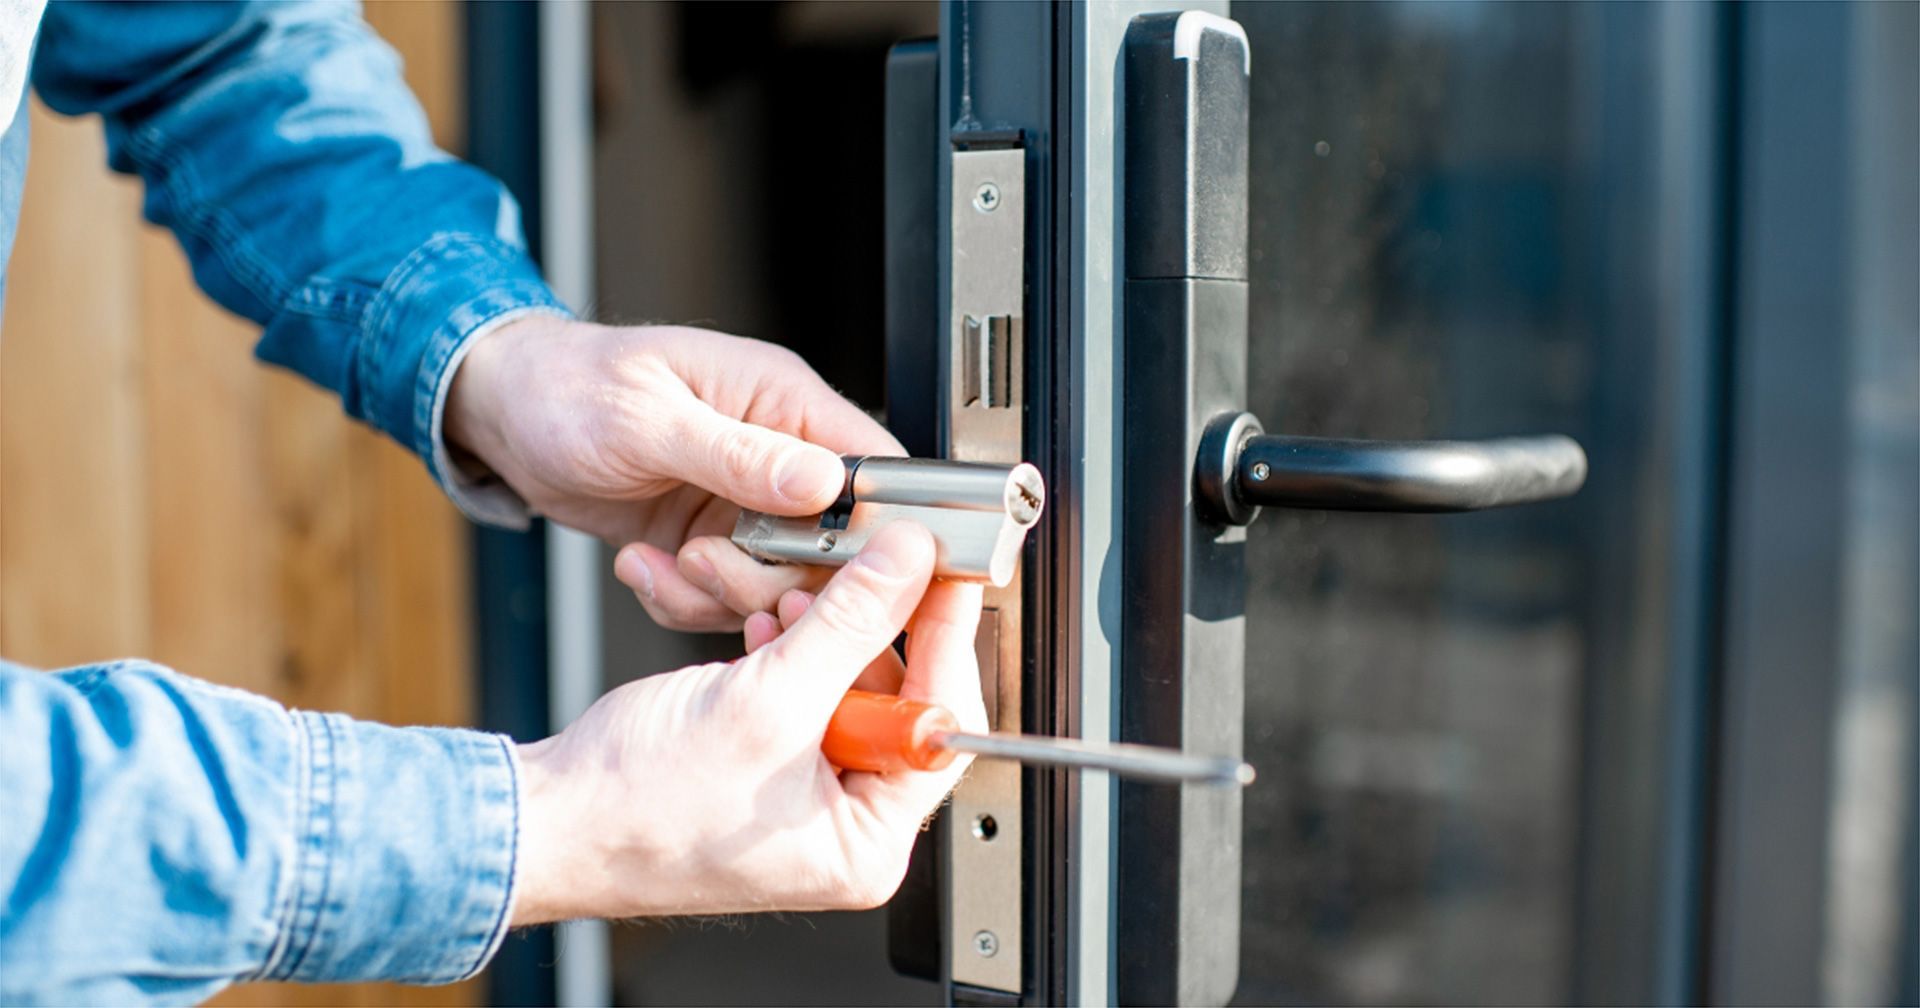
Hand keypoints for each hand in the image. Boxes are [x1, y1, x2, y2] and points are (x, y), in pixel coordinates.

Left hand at [447, 317, 902, 629]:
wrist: (504, 413)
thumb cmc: (567, 385)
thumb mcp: (647, 418)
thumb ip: (738, 453)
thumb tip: (824, 481)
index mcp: (783, 400)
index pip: (874, 467)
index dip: (873, 527)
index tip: (831, 567)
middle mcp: (777, 454)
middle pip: (832, 545)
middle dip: (771, 575)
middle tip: (705, 564)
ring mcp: (745, 504)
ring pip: (779, 583)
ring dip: (717, 593)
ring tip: (662, 564)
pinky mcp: (710, 541)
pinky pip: (725, 597)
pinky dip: (681, 600)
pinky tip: (641, 566)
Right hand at [507, 523, 986, 923]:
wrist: (548, 819)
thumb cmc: (636, 808)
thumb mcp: (767, 700)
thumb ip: (850, 623)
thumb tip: (908, 566)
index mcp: (868, 842)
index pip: (941, 725)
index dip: (945, 639)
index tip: (946, 575)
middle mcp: (846, 825)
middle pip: (899, 698)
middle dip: (867, 628)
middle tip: (868, 566)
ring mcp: (806, 794)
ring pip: (846, 683)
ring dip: (820, 629)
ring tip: (789, 596)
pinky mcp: (769, 763)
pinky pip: (804, 690)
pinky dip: (788, 649)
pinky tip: (765, 625)